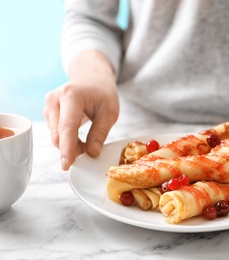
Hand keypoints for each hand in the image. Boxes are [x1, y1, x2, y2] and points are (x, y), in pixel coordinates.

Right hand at [44, 51, 118, 170]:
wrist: (92, 78)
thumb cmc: (103, 93)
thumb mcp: (109, 112)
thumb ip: (100, 133)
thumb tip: (92, 153)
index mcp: (71, 96)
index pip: (67, 127)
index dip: (67, 148)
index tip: (66, 165)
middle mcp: (54, 100)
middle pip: (59, 134)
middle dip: (73, 149)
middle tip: (90, 152)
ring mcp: (49, 106)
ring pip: (57, 136)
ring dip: (71, 145)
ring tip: (89, 142)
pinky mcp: (48, 112)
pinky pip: (56, 133)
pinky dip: (68, 140)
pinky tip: (80, 139)